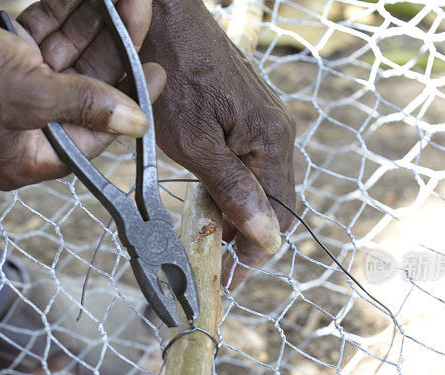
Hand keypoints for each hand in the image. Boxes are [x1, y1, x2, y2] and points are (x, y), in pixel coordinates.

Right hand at [0, 0, 164, 190]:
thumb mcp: (29, 97)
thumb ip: (85, 107)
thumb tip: (135, 124)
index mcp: (25, 156)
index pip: (91, 138)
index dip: (128, 106)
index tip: (155, 73)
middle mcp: (23, 124)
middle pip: (86, 91)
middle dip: (115, 52)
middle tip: (141, 17)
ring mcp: (15, 85)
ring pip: (72, 56)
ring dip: (98, 26)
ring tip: (127, 0)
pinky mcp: (7, 50)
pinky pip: (50, 33)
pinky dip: (70, 13)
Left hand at [140, 0, 295, 289]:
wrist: (163, 16)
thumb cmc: (173, 75)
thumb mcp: (196, 144)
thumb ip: (233, 190)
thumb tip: (268, 236)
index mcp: (272, 140)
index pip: (280, 214)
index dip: (256, 252)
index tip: (231, 277)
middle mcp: (277, 131)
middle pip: (274, 201)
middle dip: (246, 237)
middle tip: (215, 263)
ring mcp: (262, 120)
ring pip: (260, 183)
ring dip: (237, 214)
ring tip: (209, 237)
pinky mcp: (245, 114)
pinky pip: (248, 162)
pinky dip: (230, 188)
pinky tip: (208, 199)